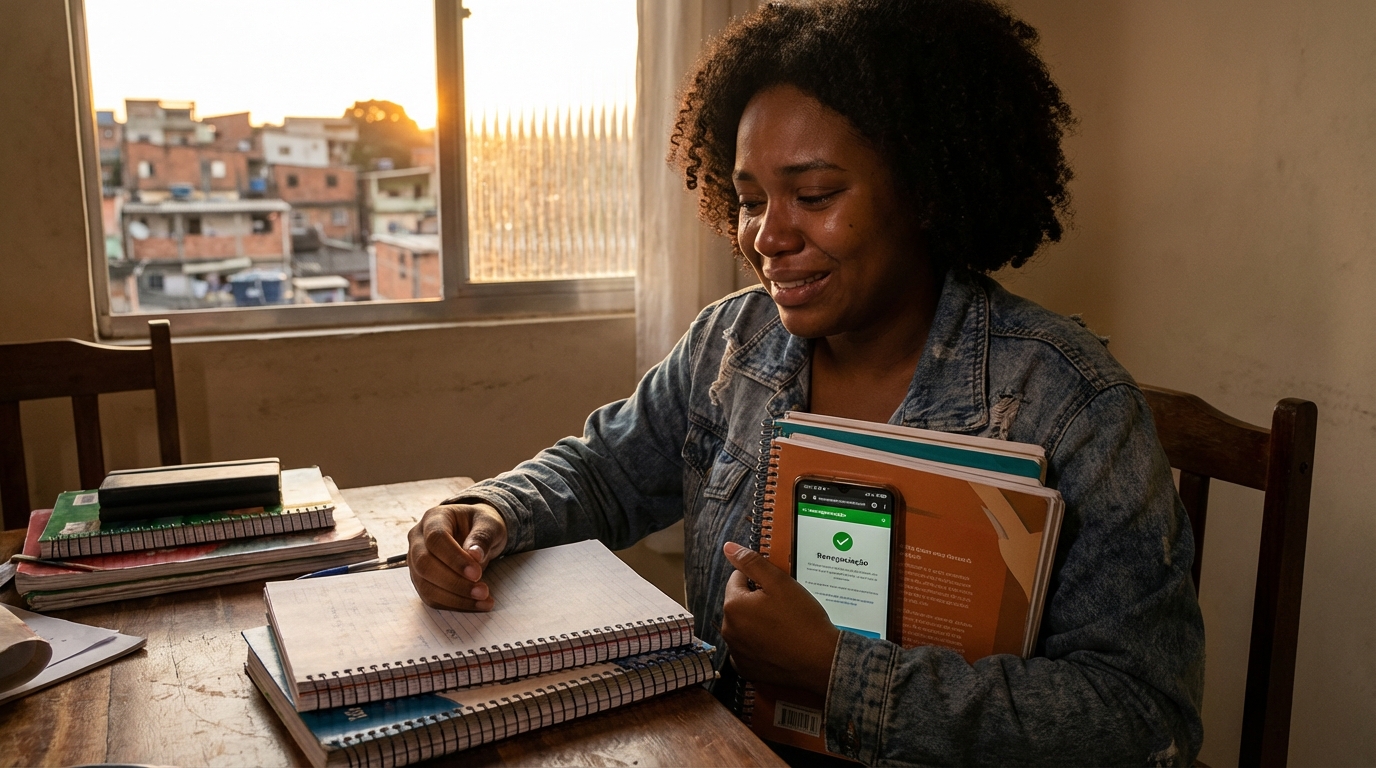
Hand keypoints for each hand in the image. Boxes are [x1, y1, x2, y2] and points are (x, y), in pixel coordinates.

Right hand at [407, 503, 507, 610]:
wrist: (475, 532)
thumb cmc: (481, 525)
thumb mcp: (489, 524)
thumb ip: (482, 536)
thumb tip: (474, 556)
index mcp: (433, 518)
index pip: (435, 539)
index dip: (454, 558)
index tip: (476, 573)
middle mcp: (418, 539)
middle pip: (424, 564)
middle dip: (454, 582)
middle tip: (482, 591)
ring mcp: (415, 561)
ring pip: (425, 585)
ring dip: (455, 597)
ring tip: (483, 599)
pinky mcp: (421, 579)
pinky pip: (431, 597)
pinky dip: (453, 604)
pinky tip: (475, 605)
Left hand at [720, 541, 840, 696]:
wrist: (821, 661)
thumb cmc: (802, 620)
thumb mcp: (779, 582)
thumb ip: (751, 562)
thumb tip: (729, 548)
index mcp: (733, 606)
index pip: (738, 579)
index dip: (760, 580)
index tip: (778, 589)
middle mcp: (729, 631)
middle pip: (739, 604)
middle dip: (756, 601)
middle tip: (783, 607)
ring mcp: (736, 652)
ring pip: (744, 626)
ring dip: (757, 622)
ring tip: (783, 626)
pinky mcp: (747, 669)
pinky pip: (747, 649)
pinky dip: (758, 645)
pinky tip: (777, 644)